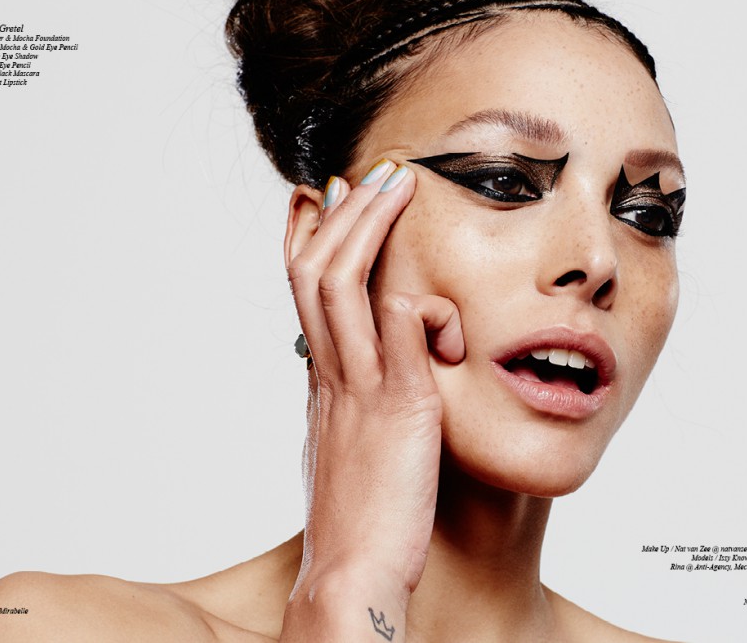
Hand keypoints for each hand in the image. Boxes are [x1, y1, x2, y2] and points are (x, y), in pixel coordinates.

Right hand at [281, 160, 463, 640]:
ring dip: (368, 227)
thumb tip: (373, 376)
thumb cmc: (361, 518)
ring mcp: (360, 389)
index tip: (316, 197)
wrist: (352, 573)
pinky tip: (443, 306)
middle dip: (340, 214)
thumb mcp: (351, 448)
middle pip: (315, 272)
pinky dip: (422, 306)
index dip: (306, 238)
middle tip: (366, 172)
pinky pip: (401, 331)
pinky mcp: (398, 409)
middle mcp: (332, 377)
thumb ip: (357, 405)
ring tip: (394, 184)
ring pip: (343, 285)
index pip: (303, 293)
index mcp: (323, 384)